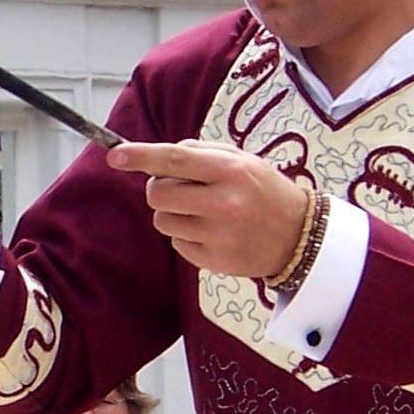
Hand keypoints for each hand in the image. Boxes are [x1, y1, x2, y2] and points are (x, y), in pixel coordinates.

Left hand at [108, 139, 309, 276]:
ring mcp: (218, 235)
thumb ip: (201, 153)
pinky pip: (176, 243)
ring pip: (162, 220)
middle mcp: (223, 203)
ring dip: (173, 213)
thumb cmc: (264, 191)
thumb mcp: (242, 160)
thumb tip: (158, 156)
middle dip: (159, 189)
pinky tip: (211, 231)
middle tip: (180, 188)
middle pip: (158, 194)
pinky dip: (185, 235)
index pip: (175, 159)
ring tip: (202, 211)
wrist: (298, 236)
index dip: (141, 156)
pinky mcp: (213, 260)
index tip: (115, 155)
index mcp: (230, 171)